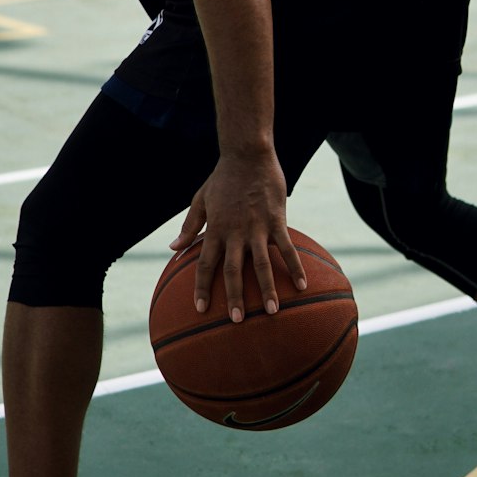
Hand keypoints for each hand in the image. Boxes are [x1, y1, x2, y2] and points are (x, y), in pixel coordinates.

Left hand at [169, 149, 306, 322]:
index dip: (201, 287)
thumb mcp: (201, 200)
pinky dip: (294, 267)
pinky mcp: (276, 220)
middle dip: (233, 297)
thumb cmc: (223, 177)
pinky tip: (302, 285)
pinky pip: (286, 248)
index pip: (204, 263)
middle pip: (231, 270)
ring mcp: (256, 227)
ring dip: (266, 289)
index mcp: (215, 229)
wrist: (247, 154)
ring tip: (272, 312)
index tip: (200, 309)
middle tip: (237, 322)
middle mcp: (234, 232)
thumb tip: (174, 248)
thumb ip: (189, 226)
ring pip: (260, 264)